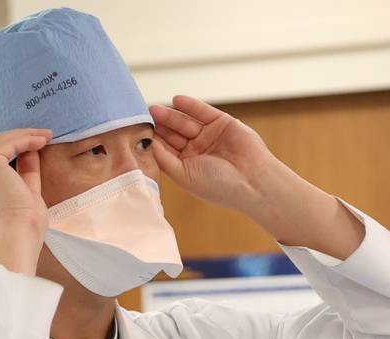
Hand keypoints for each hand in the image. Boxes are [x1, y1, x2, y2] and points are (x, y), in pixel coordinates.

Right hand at [0, 129, 50, 272]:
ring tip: (46, 136)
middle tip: (43, 137)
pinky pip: (8, 143)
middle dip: (19, 140)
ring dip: (24, 136)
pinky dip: (26, 138)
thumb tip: (31, 151)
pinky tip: (42, 139)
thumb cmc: (23, 229)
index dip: (14, 153)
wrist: (16, 238)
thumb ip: (26, 173)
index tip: (36, 149)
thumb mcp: (25, 196)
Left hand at [149, 96, 282, 216]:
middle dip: (160, 125)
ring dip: (170, 115)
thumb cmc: (217, 185)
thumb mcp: (183, 175)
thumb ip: (164, 159)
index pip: (166, 150)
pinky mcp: (222, 123)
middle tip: (144, 116)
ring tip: (154, 109)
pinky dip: (190, 105)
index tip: (138, 131)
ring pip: (185, 122)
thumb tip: (149, 142)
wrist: (251, 180)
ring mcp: (209, 136)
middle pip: (173, 134)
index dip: (153, 140)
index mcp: (187, 167)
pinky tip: (175, 100)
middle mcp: (197, 151)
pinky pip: (202, 111)